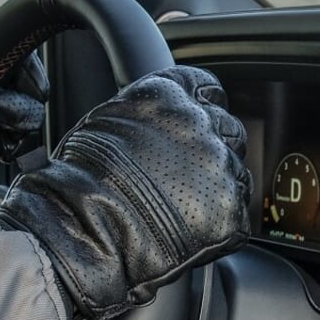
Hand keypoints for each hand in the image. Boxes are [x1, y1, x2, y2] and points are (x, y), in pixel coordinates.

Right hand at [0, 66, 251, 319]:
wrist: (87, 226)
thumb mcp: (105, 121)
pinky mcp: (230, 210)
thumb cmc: (81, 178)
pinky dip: (221, 223)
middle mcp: (201, 123)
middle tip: (188, 176)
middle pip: (229, 130)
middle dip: (213, 150)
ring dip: (218, 187)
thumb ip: (144, 114)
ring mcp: (220, 166)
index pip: (207, 88)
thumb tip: (153, 123)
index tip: (199, 123)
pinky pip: (238, 214)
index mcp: (169, 94)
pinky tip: (193, 231)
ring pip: (237, 172)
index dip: (204, 108)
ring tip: (185, 208)